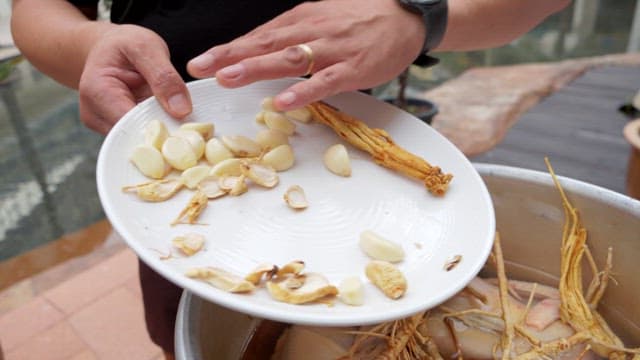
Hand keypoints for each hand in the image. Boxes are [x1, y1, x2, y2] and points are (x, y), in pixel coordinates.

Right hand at [78, 24, 191, 133]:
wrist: (108, 48)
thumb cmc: (124, 44)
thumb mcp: (146, 47)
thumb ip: (164, 76)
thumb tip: (181, 111)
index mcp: (97, 92)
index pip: (131, 123)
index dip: (160, 128)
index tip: (187, 125)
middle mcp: (94, 115)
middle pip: (134, 137)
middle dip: (163, 135)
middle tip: (192, 128)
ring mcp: (103, 126)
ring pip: (139, 141)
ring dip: (162, 135)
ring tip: (182, 122)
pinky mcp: (115, 130)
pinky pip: (140, 138)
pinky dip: (158, 134)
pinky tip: (171, 123)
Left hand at [186, 0, 424, 110]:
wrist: (405, 15)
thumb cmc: (357, 21)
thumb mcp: (319, 20)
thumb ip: (290, 37)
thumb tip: (258, 53)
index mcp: (299, 20)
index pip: (258, 36)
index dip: (228, 49)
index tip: (200, 62)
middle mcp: (310, 31)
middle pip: (264, 44)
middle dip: (231, 56)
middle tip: (202, 68)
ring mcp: (331, 50)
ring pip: (289, 59)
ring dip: (257, 68)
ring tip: (229, 78)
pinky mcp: (353, 68)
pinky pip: (324, 81)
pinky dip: (303, 91)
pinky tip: (284, 101)